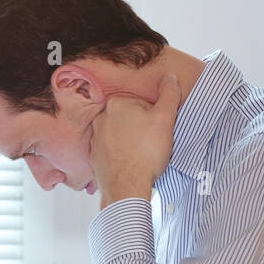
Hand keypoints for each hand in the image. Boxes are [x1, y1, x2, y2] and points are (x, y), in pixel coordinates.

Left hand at [88, 72, 179, 207]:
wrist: (127, 186)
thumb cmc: (146, 152)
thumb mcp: (165, 119)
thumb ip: (169, 95)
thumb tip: (170, 77)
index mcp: (116, 104)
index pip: (142, 104)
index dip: (154, 117)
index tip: (158, 129)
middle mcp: (100, 118)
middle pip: (129, 118)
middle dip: (141, 128)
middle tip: (152, 142)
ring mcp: (95, 138)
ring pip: (119, 134)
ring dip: (130, 141)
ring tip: (142, 154)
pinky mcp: (94, 156)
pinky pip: (111, 150)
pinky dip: (120, 154)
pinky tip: (131, 163)